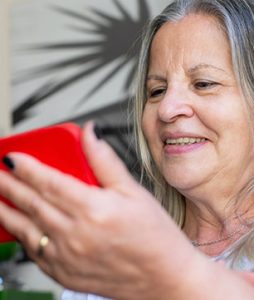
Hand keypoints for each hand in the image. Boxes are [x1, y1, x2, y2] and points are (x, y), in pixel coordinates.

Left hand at [0, 122, 196, 299]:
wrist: (165, 277)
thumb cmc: (154, 236)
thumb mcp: (134, 191)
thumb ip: (106, 160)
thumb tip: (90, 135)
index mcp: (94, 210)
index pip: (50, 182)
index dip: (28, 167)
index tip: (14, 157)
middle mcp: (76, 235)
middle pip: (32, 204)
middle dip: (9, 186)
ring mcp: (67, 258)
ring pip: (26, 229)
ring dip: (7, 211)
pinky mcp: (66, 274)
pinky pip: (34, 253)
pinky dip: (22, 236)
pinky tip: (18, 227)